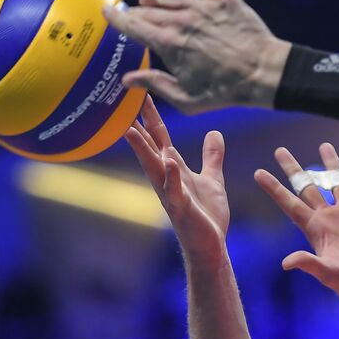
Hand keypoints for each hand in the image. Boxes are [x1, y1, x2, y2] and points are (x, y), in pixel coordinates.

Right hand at [104, 0, 290, 113]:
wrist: (263, 72)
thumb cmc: (224, 91)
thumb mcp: (186, 99)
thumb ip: (155, 85)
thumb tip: (127, 79)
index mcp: (169, 45)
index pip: (133, 27)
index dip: (116, 18)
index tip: (106, 11)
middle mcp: (181, 21)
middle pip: (148, 11)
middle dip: (134, 12)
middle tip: (130, 14)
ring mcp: (201, 6)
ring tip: (148, 0)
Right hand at [124, 97, 229, 262]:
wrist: (210, 246)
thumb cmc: (207, 215)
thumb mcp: (212, 179)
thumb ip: (211, 156)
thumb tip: (215, 132)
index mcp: (173, 169)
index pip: (159, 137)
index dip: (151, 116)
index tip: (141, 93)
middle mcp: (167, 179)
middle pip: (150, 147)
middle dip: (138, 126)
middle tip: (123, 105)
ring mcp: (171, 194)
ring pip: (153, 168)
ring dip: (142, 150)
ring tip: (131, 130)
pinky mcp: (182, 210)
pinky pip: (175, 191)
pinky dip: (172, 177)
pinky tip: (170, 161)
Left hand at [255, 144, 338, 309]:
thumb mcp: (327, 273)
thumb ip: (309, 264)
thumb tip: (286, 263)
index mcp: (314, 229)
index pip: (290, 204)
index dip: (274, 189)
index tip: (258, 172)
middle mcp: (328, 219)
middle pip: (308, 187)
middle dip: (294, 169)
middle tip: (279, 150)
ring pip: (338, 184)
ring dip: (332, 165)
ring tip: (324, 145)